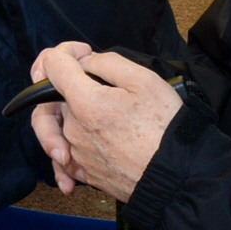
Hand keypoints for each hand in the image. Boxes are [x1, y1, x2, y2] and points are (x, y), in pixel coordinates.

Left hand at [30, 45, 182, 200]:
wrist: (177, 178)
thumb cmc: (165, 129)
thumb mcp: (144, 80)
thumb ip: (107, 62)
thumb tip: (85, 61)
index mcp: (84, 102)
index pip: (53, 65)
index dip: (67, 51)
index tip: (85, 52)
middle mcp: (73, 129)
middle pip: (54, 96)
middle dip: (72, 83)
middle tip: (99, 81)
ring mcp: (77, 154)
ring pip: (62, 124)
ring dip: (74, 112)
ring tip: (100, 109)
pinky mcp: (85, 173)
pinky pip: (65, 157)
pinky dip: (67, 149)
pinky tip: (80, 146)